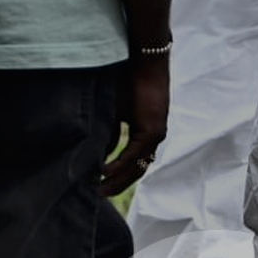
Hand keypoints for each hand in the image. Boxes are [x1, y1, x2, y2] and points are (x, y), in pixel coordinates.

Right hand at [98, 54, 169, 196]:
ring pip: (137, 165)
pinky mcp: (153, 129)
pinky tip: (105, 171)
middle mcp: (154, 137)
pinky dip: (119, 164)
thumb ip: (112, 132)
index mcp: (147, 132)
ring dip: (118, 179)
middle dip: (118, 184)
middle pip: (137, 169)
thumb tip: (104, 153)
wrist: (144, 61)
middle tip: (101, 195)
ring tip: (101, 189)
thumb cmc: (129, 81)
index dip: (120, 176)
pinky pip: (135, 154)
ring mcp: (156, 134)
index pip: (134, 162)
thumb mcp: (117, 111)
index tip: (103, 185)